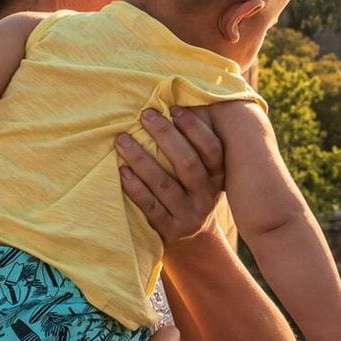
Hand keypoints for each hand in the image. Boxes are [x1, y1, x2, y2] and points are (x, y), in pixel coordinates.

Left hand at [117, 107, 226, 244]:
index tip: (174, 108)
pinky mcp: (169, 231)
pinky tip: (122, 170)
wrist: (191, 238)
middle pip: (188, 164)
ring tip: (122, 139)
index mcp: (218, 177)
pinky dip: (135, 188)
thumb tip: (176, 102)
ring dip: (142, 160)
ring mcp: (188, 216)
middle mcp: (206, 196)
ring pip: (164, 185)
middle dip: (165, 136)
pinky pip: (150, 207)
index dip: (195, 128)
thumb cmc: (191, 190)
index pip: (213, 150)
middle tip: (145, 115)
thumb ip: (194, 145)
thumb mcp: (203, 172)